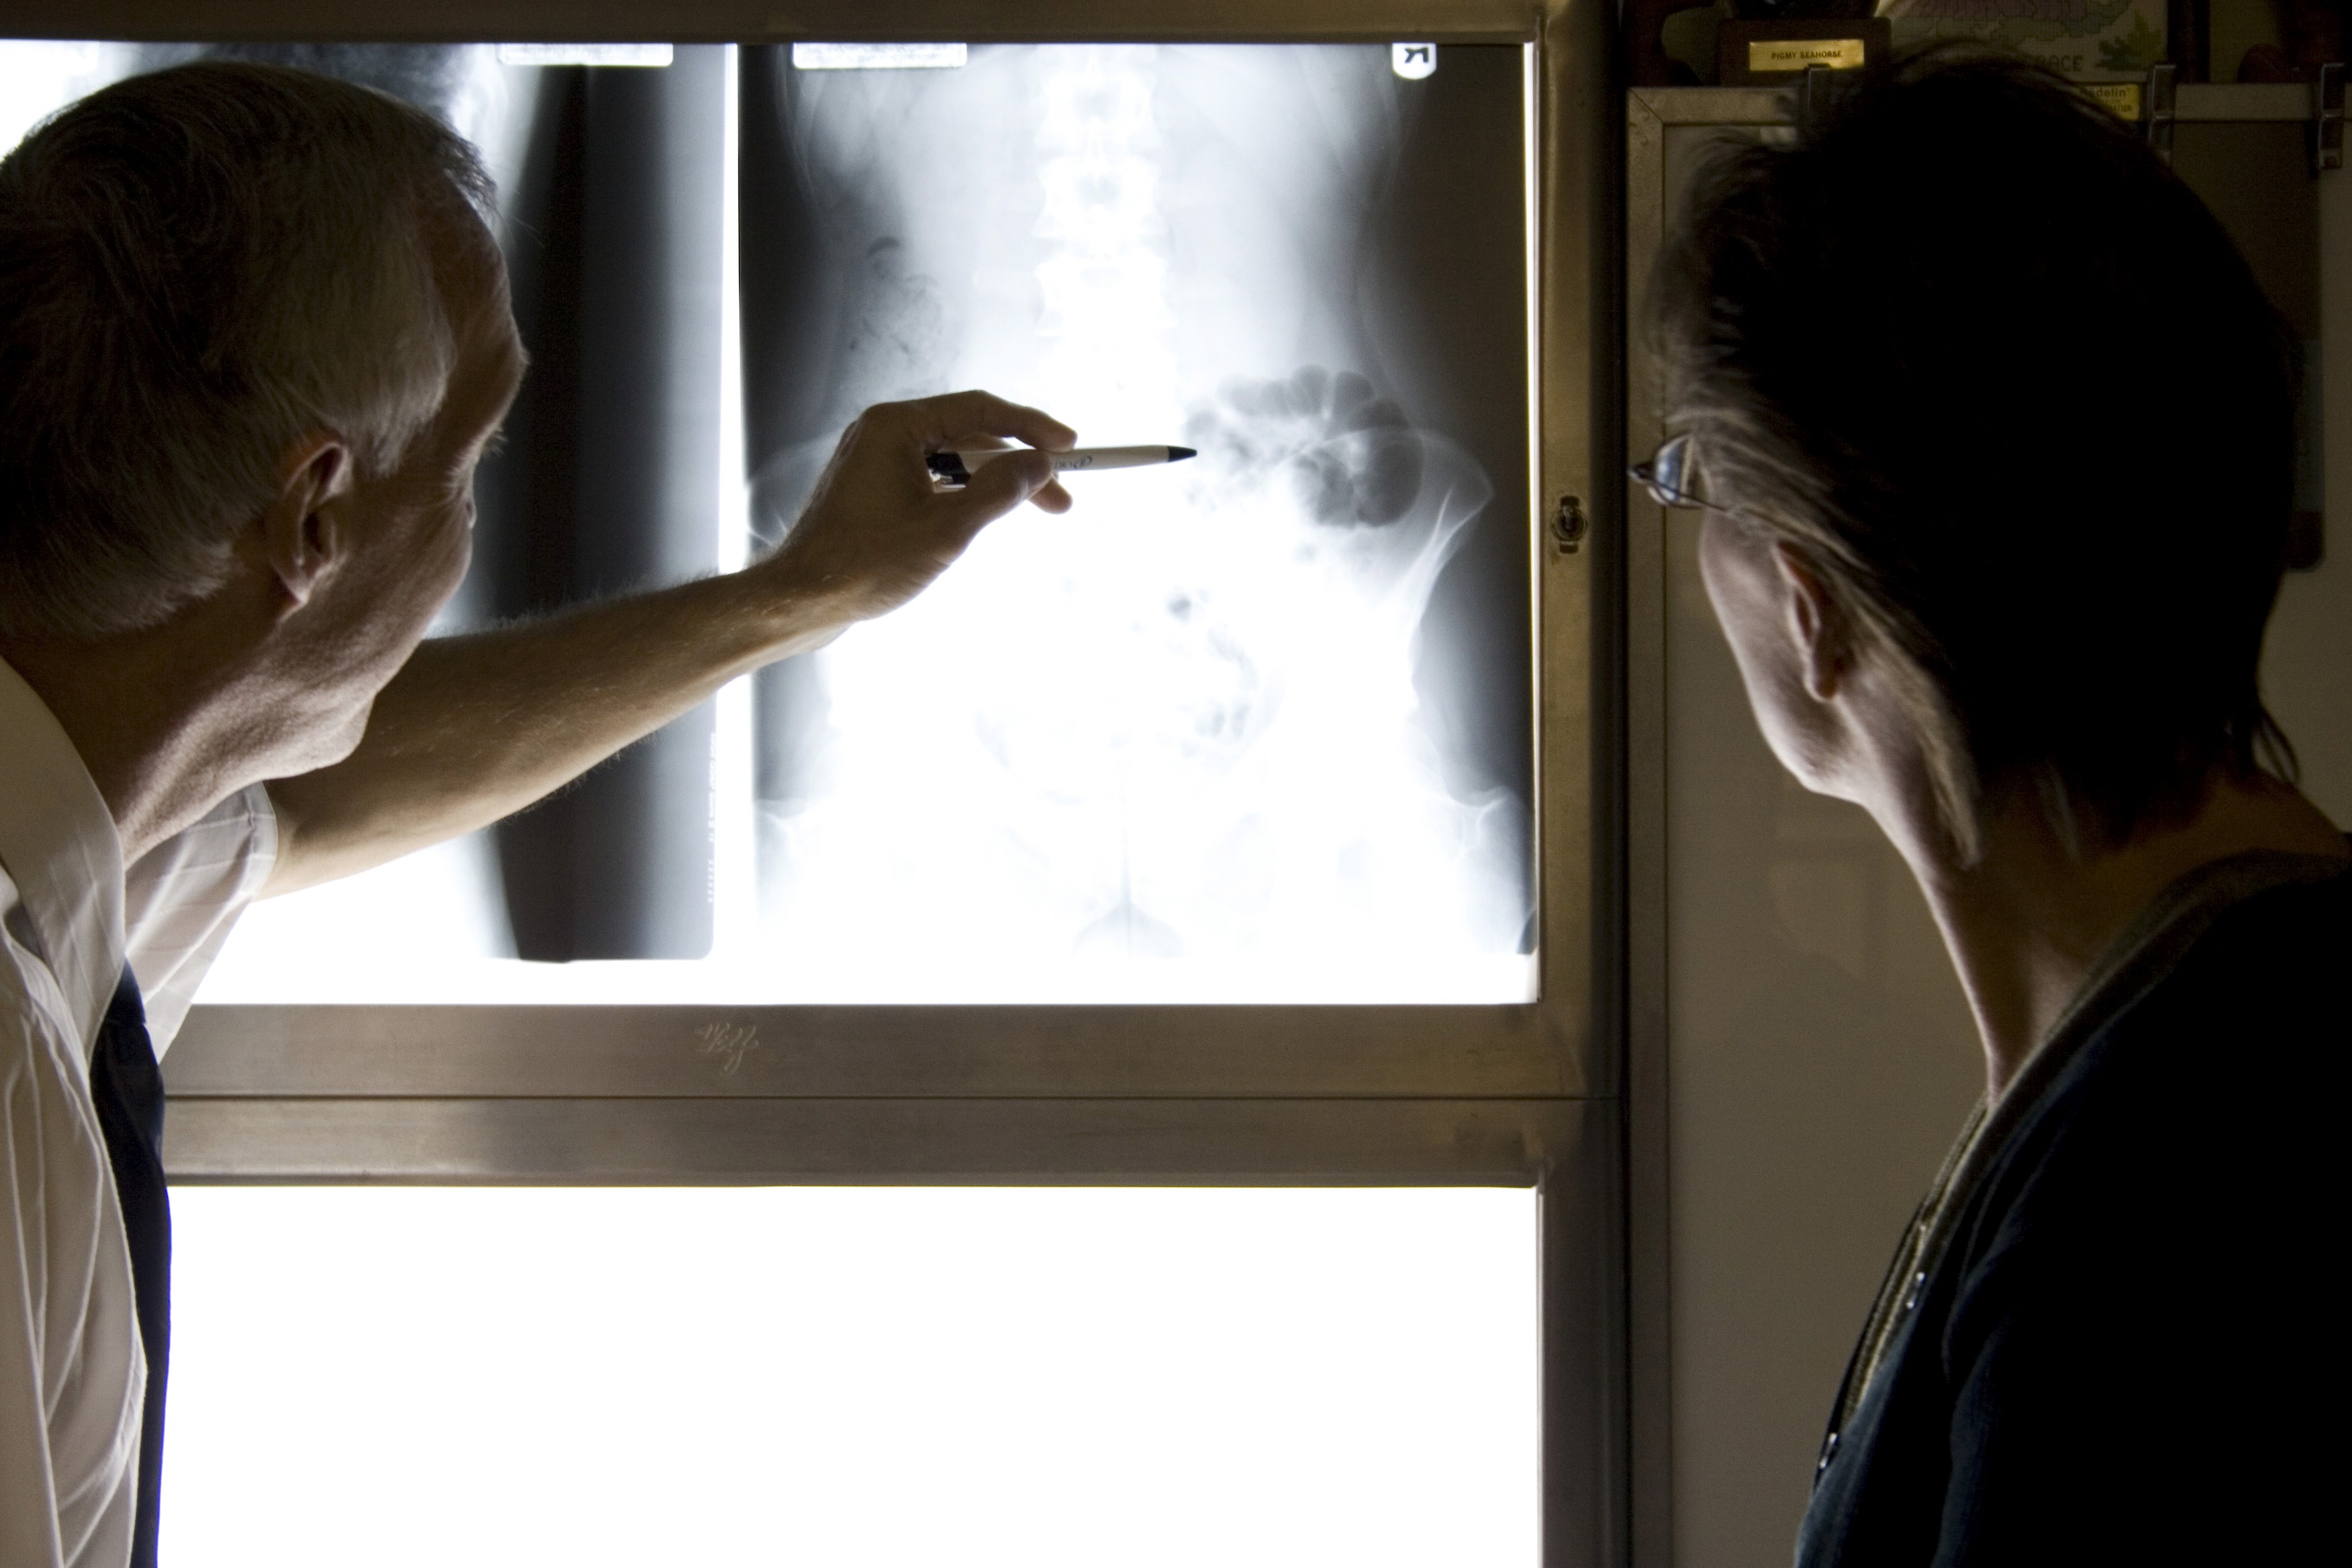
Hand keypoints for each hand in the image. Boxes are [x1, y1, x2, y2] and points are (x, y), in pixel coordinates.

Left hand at [758, 390, 1075, 629]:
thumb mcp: (947, 528)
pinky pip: (931, 479)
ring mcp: (875, 461)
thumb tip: (1040, 465)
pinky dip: (964, 494)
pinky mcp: (873, 490)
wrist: (801, 601)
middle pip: (969, 434)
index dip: (1031, 427)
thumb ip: (1000, 491)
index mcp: (895, 426)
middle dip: (1018, 463)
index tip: (1070, 447)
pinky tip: (985, 517)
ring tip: (1034, 508)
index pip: (980, 409)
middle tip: (1061, 495)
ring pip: (952, 460)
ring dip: (994, 482)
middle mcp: (883, 433)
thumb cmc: (864, 564)